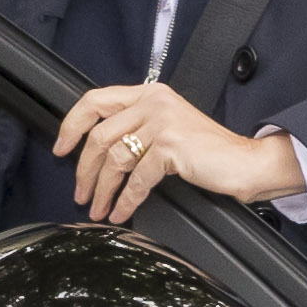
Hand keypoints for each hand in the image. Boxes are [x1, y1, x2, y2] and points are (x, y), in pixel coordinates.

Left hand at [52, 81, 302, 226]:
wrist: (245, 162)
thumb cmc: (209, 151)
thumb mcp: (168, 127)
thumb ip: (137, 128)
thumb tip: (98, 152)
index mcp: (149, 94)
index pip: (96, 100)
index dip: (71, 125)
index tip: (61, 149)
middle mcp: (154, 103)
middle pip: (100, 135)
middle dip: (84, 170)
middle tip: (81, 192)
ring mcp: (162, 123)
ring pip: (114, 159)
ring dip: (102, 190)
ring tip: (99, 208)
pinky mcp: (171, 146)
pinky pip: (137, 178)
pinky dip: (125, 199)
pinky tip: (121, 212)